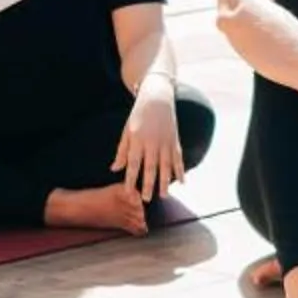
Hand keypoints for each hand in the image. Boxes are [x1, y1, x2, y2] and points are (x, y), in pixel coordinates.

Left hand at [112, 86, 184, 200]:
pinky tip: (182, 182)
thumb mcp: (126, 131)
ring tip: (164, 195)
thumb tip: (115, 169)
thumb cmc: (138, 116)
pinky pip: (179, 158)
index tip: (129, 192)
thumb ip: (122, 151)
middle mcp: (153, 142)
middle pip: (151, 167)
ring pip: (166, 165)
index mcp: (138, 140)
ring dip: (166, 181)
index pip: (134, 163)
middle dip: (148, 184)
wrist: (157, 98)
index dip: (131, 178)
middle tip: (146, 199)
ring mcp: (166, 141)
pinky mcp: (175, 140)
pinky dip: (181, 170)